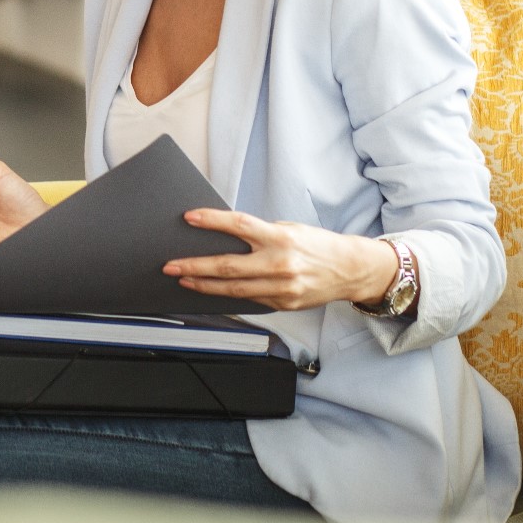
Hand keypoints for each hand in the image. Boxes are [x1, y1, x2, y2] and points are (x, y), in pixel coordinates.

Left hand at [163, 209, 403, 311]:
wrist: (351, 270)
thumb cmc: (317, 245)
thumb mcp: (289, 230)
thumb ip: (259, 234)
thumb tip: (225, 235)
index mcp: (280, 238)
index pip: (238, 225)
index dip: (211, 221)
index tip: (189, 217)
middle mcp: (279, 264)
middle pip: (227, 266)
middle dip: (194, 266)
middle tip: (171, 265)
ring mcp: (281, 288)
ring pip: (233, 289)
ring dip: (204, 285)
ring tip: (184, 279)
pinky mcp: (283, 304)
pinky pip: (249, 300)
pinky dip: (227, 295)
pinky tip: (211, 291)